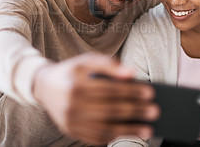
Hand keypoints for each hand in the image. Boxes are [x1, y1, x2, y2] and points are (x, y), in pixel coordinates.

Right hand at [32, 52, 158, 144]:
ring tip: (148, 129)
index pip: (110, 90)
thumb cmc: (71, 71)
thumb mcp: (86, 60)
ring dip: (130, 130)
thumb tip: (131, 73)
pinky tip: (128, 133)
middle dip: (135, 111)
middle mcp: (72, 106)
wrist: (45, 86)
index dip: (132, 92)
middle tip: (155, 111)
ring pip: (105, 128)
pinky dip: (114, 136)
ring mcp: (70, 122)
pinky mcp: (70, 132)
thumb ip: (109, 64)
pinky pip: (96, 138)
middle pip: (110, 110)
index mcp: (76, 85)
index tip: (151, 93)